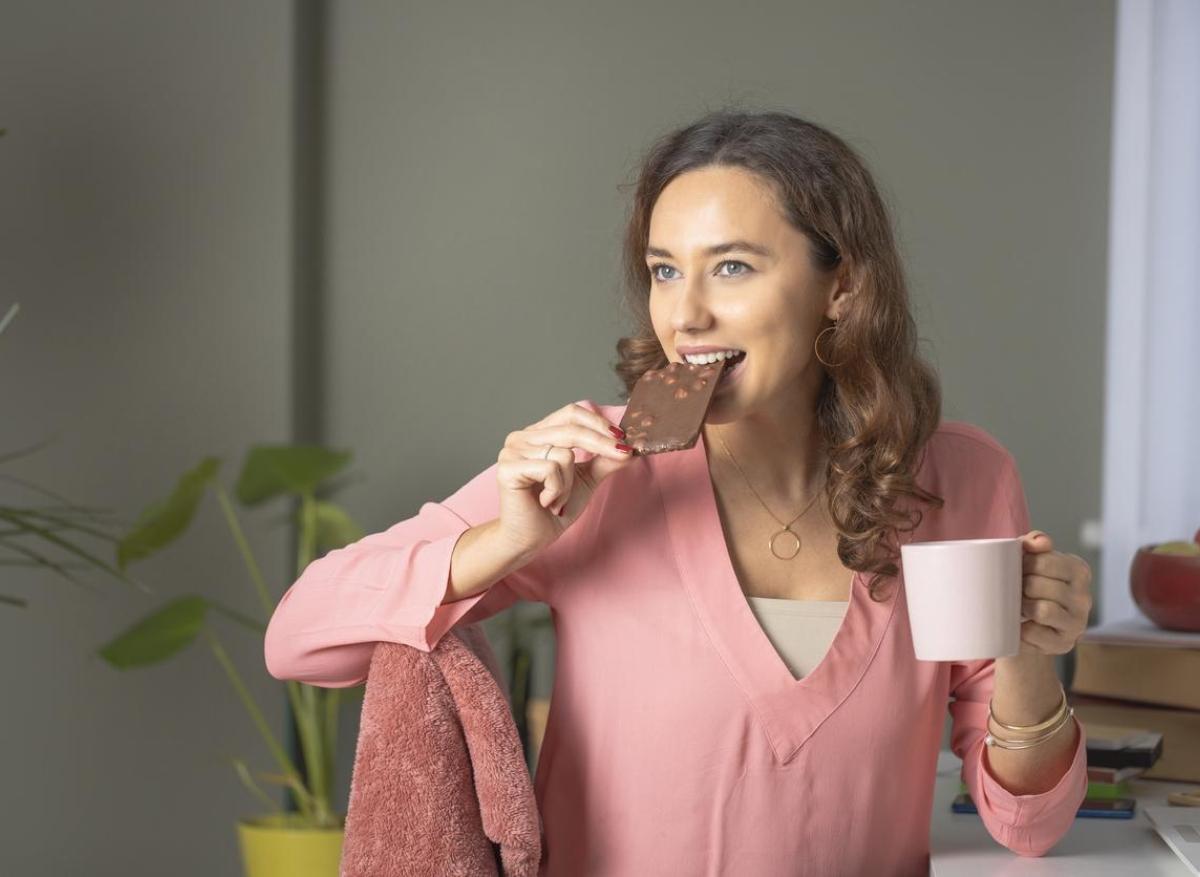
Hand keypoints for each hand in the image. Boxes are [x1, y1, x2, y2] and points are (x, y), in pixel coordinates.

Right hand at [494, 401, 634, 556]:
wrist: (530, 539)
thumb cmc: (552, 510)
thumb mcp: (585, 480)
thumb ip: (604, 461)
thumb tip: (631, 447)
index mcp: (538, 434)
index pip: (571, 413)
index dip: (598, 423)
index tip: (623, 438)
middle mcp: (522, 437)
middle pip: (571, 428)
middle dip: (602, 444)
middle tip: (624, 455)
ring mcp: (512, 451)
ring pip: (564, 455)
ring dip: (570, 484)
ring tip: (557, 501)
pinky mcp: (508, 468)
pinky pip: (551, 470)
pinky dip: (557, 491)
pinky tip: (546, 503)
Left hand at [1015, 530, 1092, 656]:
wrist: (1027, 625)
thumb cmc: (1030, 585)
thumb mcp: (1032, 559)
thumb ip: (1034, 541)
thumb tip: (1038, 542)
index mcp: (1078, 570)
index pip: (1043, 561)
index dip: (1022, 565)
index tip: (1019, 570)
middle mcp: (1084, 597)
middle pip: (1036, 585)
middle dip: (1020, 587)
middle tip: (1017, 591)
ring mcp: (1077, 622)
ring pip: (1040, 610)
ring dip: (1022, 608)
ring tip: (1020, 607)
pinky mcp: (1064, 643)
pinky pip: (1034, 633)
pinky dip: (1021, 630)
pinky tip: (1021, 627)